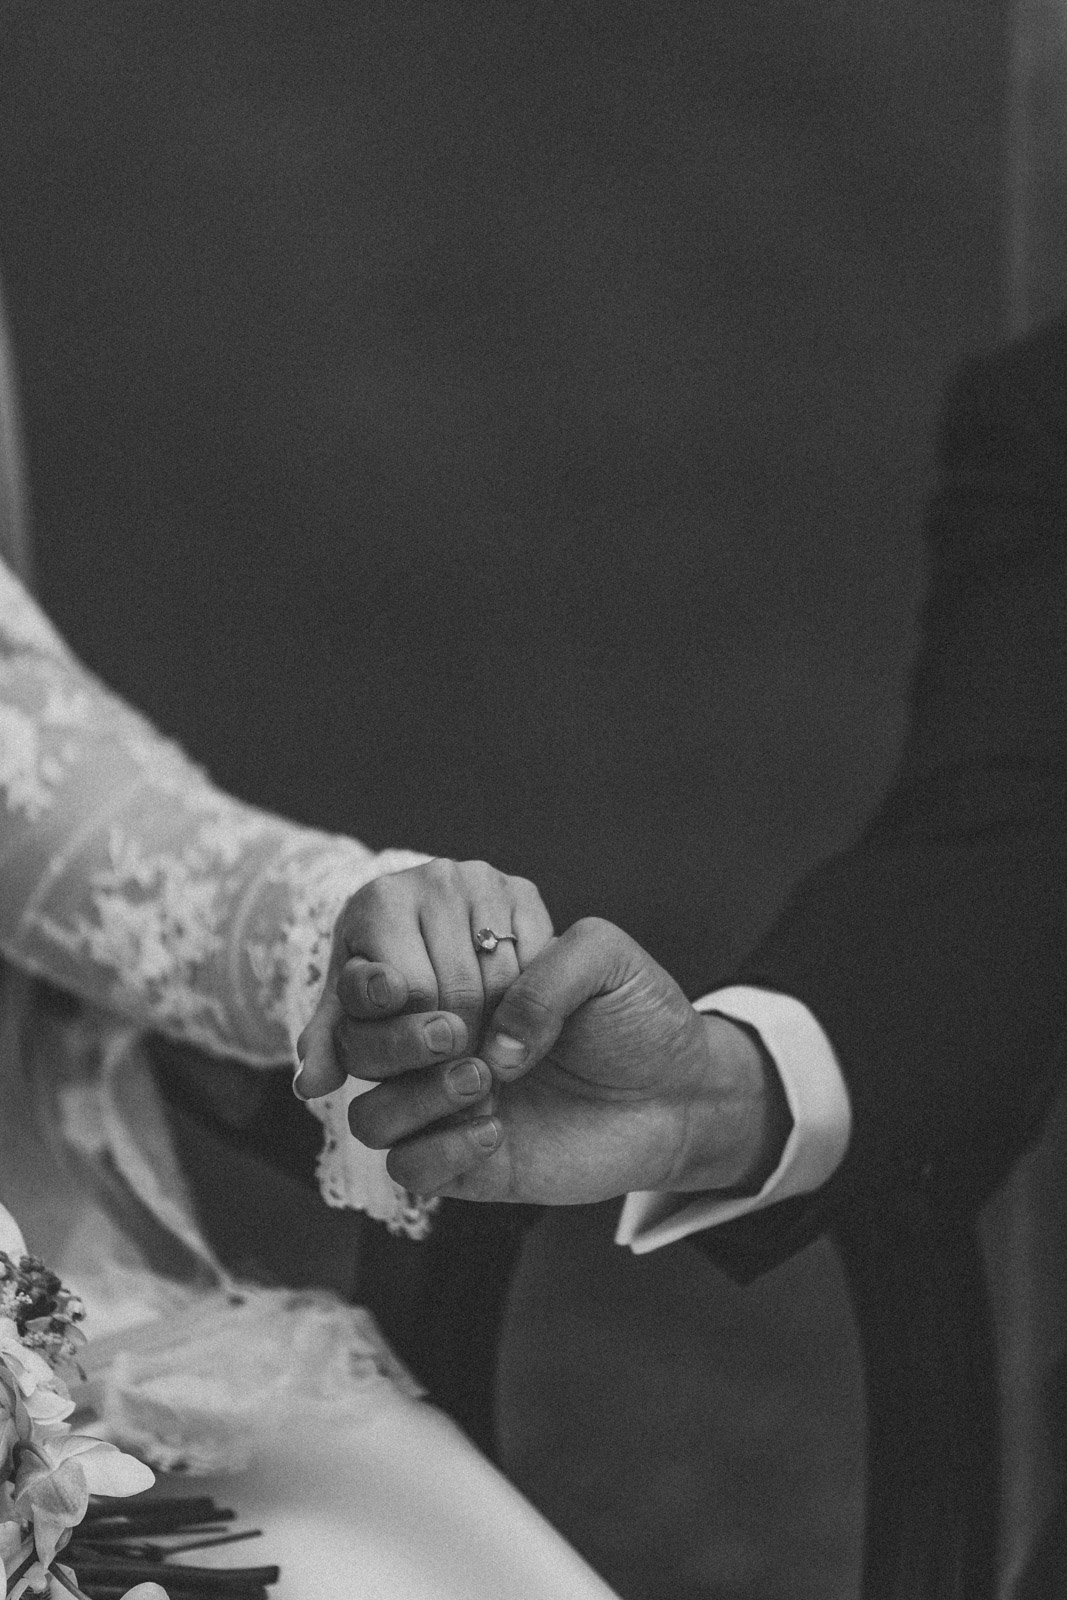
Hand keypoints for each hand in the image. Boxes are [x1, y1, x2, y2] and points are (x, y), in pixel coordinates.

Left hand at [295, 858, 553, 1105]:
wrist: (421, 913)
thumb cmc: (378, 968)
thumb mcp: (349, 1003)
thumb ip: (332, 1042)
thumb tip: (310, 1084)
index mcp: (381, 901)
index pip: (410, 991)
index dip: (416, 1038)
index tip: (425, 1072)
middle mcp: (434, 879)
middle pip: (459, 990)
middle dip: (457, 1047)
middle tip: (458, 1084)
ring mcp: (483, 881)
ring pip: (502, 982)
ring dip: (496, 1034)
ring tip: (483, 1067)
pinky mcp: (524, 890)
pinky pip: (537, 963)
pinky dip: (527, 1005)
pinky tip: (511, 1029)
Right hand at [339, 917, 791, 1204]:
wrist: (682, 1090)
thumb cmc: (638, 1014)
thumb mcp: (603, 957)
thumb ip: (544, 971)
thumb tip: (494, 1044)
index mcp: (455, 982)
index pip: (373, 979)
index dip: (370, 981)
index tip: (398, 981)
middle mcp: (439, 1045)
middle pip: (357, 1048)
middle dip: (391, 1039)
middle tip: (455, 1032)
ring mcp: (447, 1108)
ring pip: (370, 1113)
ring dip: (414, 1097)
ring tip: (486, 1079)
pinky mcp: (466, 1166)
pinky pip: (410, 1167)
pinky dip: (441, 1150)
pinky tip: (497, 1129)